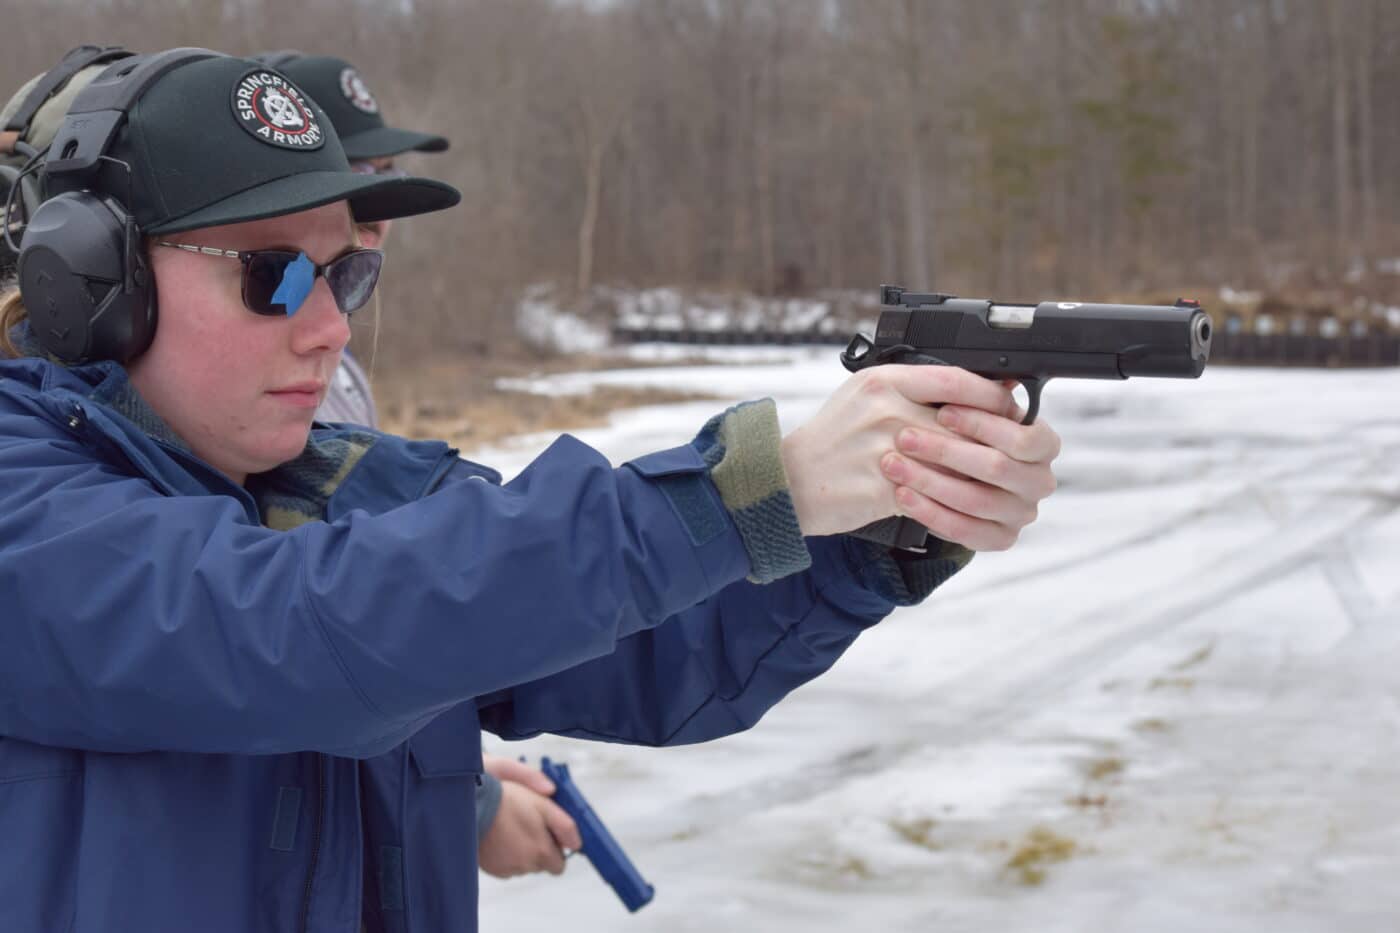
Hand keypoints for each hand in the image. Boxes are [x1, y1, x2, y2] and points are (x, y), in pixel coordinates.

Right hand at [478, 755, 581, 878]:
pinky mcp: (492, 869)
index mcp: (542, 852)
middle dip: (540, 849)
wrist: (472, 804)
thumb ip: (565, 825)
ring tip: (512, 828)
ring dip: (522, 851)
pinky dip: (506, 855)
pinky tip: (501, 836)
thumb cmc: (508, 800)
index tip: (549, 835)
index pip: (559, 865)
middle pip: (542, 865)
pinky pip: (506, 866)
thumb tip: (577, 843)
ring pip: (524, 865)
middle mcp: (526, 866)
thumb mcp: (543, 804)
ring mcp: (507, 869)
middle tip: (530, 826)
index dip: (556, 849)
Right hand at [781, 366, 1058, 549]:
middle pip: (960, 424)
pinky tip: (958, 504)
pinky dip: (947, 502)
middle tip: (1010, 451)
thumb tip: (973, 392)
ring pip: (951, 463)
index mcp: (884, 381)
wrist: (788, 480)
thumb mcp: (866, 395)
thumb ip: (914, 388)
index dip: (988, 395)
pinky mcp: (880, 489)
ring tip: (988, 480)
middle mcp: (885, 411)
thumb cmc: (832, 438)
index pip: (953, 380)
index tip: (1008, 405)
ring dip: (973, 475)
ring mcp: (882, 450)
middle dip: (989, 440)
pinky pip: (930, 496)